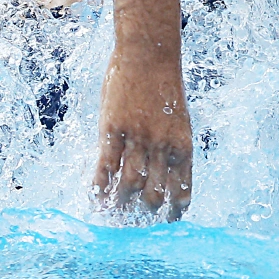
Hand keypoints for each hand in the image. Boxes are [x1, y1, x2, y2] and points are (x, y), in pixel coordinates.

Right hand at [93, 49, 191, 219]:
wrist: (150, 54)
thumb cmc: (164, 86)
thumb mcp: (178, 119)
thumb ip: (172, 147)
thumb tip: (162, 174)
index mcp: (183, 145)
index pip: (182, 189)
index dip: (173, 211)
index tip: (166, 223)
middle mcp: (162, 146)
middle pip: (154, 194)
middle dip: (145, 212)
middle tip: (134, 220)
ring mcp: (137, 139)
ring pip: (129, 185)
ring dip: (120, 206)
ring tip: (112, 215)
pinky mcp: (113, 130)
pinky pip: (105, 168)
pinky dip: (99, 188)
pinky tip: (95, 199)